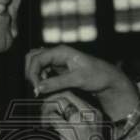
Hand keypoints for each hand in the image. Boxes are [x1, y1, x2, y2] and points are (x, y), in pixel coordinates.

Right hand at [25, 45, 139, 122]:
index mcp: (61, 51)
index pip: (36, 59)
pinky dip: (40, 78)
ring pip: (36, 63)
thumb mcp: (77, 80)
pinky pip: (43, 70)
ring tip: (40, 88)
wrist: (109, 79)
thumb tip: (38, 87)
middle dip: (30, 72)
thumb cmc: (97, 76)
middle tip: (36, 88)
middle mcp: (57, 53)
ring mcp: (57, 60)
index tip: (36, 88)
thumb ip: (57, 83)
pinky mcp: (59, 68)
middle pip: (32, 57)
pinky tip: (46, 87)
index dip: (33, 73)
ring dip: (34, 75)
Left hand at [40, 91, 113, 139]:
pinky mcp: (70, 130)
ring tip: (43, 119)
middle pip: (67, 94)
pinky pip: (53, 116)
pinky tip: (44, 126)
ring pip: (59, 101)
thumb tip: (59, 115)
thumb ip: (77, 124)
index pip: (77, 96)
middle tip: (43, 109)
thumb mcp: (88, 136)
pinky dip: (45, 119)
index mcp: (97, 115)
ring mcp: (81, 121)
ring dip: (47, 108)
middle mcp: (91, 115)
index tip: (52, 106)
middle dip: (52, 99)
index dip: (60, 97)